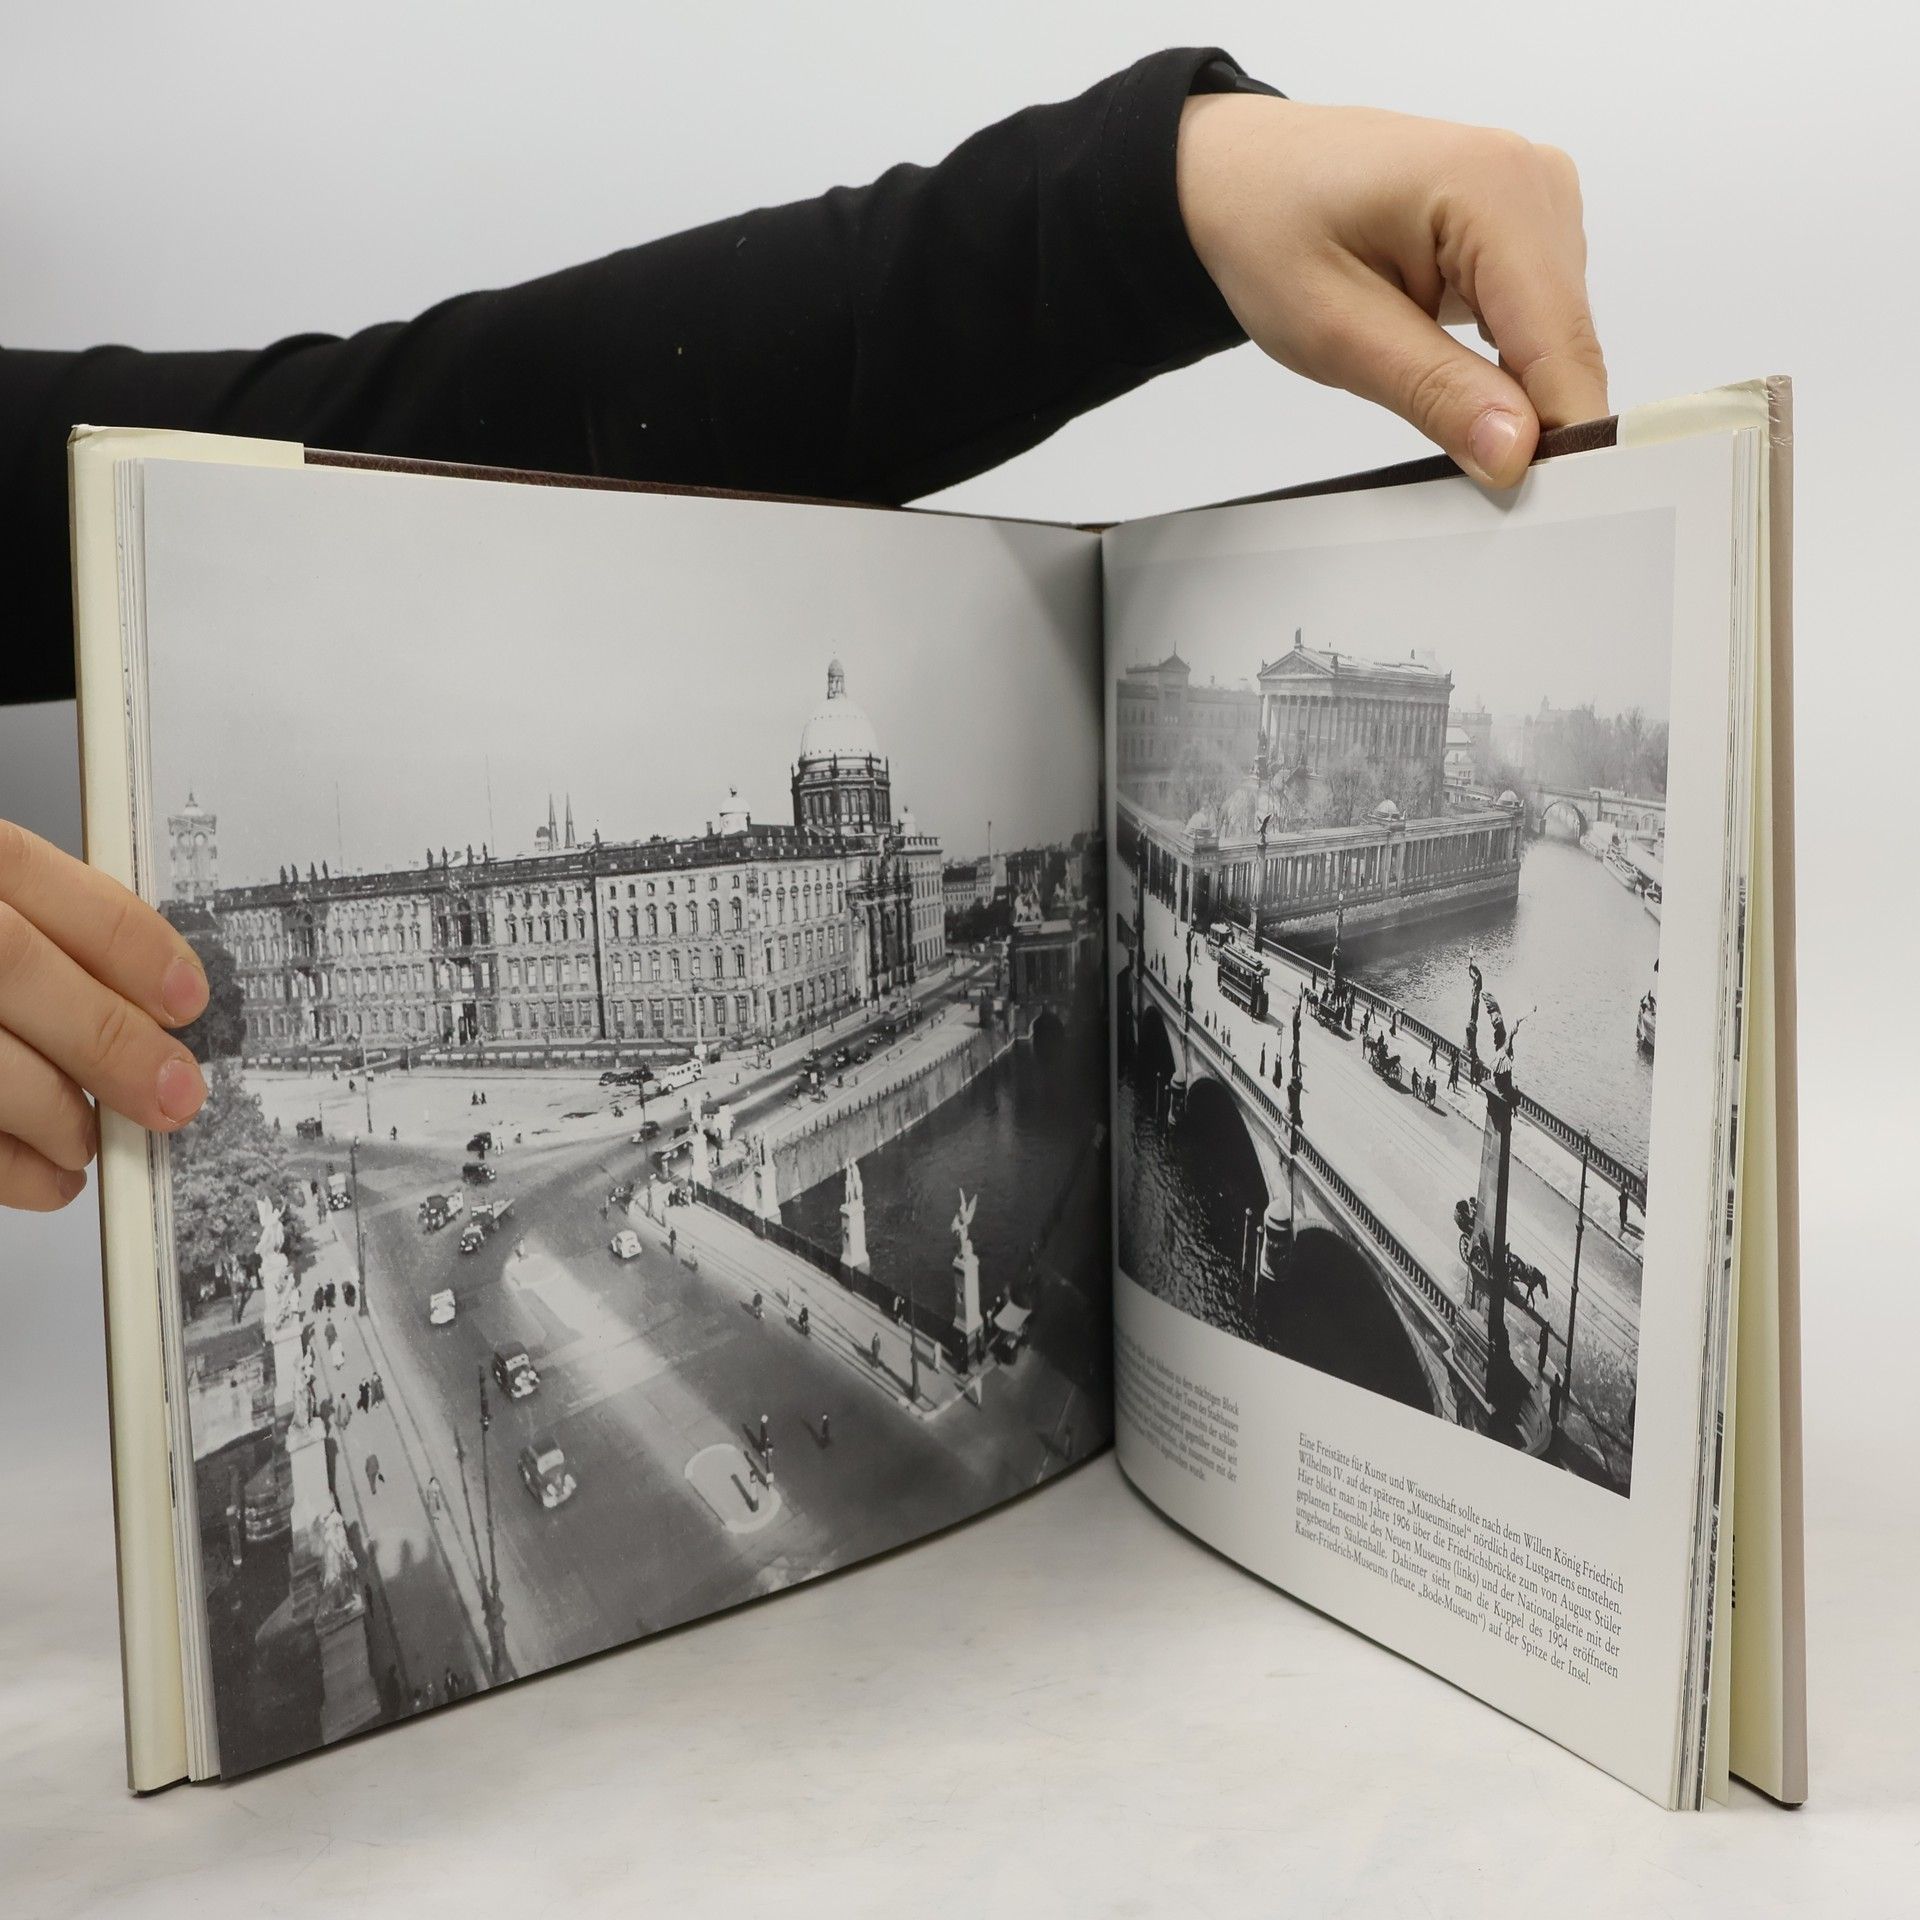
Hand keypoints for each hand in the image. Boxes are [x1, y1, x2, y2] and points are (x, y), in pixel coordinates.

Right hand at [0, 820, 208, 1209]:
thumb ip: (36, 937)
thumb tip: (151, 1003)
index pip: (24, 872)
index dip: (122, 939)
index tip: (185, 998)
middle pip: (7, 964)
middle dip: (106, 1037)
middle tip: (170, 1094)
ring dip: (51, 1111)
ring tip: (85, 1141)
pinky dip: (2, 1166)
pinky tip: (43, 1177)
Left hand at [1177, 94, 1607, 486]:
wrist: (1242, 177)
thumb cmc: (1270, 230)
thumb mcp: (1337, 330)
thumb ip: (1436, 392)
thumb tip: (1517, 449)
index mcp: (1495, 189)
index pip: (1560, 343)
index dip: (1558, 435)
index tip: (1542, 506)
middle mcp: (1536, 182)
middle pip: (1568, 346)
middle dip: (1527, 417)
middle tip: (1452, 457)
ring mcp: (1540, 199)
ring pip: (1557, 341)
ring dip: (1507, 388)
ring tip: (1416, 374)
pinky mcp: (1528, 226)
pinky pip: (1538, 322)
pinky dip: (1500, 361)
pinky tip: (1439, 355)